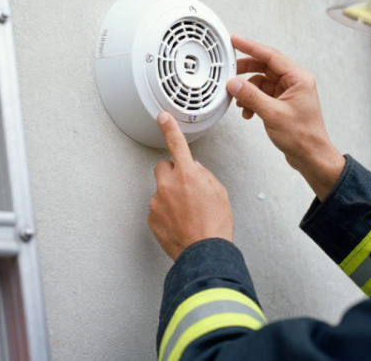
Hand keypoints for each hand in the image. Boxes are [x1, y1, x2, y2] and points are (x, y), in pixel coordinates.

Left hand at [148, 112, 233, 260]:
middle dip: (172, 173)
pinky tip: (179, 223)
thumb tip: (196, 170)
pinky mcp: (151, 218)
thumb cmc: (215, 225)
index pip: (176, 144)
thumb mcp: (220, 194)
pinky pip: (157, 208)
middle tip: (185, 188)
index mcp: (188, 175)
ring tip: (186, 213)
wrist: (204, 253)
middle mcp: (169, 186)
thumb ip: (205, 176)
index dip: (169, 128)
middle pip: (163, 167)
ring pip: (161, 190)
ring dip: (170, 196)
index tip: (163, 117)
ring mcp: (157, 202)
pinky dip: (166, 213)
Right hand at [228, 35, 345, 199]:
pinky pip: (262, 95)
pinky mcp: (282, 104)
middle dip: (245, 72)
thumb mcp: (272, 114)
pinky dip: (252, 101)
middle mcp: (295, 83)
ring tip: (239, 101)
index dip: (251, 47)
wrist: (311, 157)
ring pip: (261, 83)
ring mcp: (288, 94)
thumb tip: (234, 83)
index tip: (235, 41)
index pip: (271, 56)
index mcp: (298, 78)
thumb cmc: (302, 136)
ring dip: (248, 91)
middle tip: (229, 72)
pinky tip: (247, 111)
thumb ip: (251, 96)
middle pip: (265, 67)